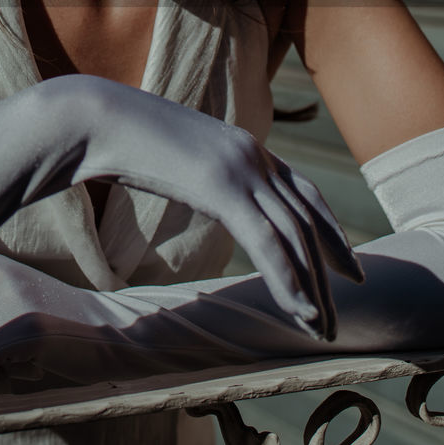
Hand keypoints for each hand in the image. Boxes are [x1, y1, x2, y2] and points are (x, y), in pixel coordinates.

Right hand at [58, 80, 362, 339]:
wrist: (94, 117)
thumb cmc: (120, 138)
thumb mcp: (174, 157)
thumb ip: (198, 173)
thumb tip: (198, 190)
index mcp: (244, 146)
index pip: (305, 191)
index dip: (331, 230)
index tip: (349, 267)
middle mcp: (253, 154)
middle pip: (306, 218)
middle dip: (328, 268)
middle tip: (339, 313)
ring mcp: (240, 168)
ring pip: (293, 235)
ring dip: (311, 287)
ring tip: (320, 328)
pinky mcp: (222, 187)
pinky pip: (267, 242)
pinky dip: (288, 279)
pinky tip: (298, 310)